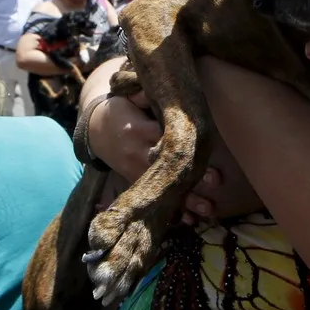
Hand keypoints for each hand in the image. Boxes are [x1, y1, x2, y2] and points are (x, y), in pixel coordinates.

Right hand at [88, 91, 260, 223]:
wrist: (95, 129)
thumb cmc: (121, 108)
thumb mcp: (130, 97)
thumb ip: (146, 95)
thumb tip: (158, 88)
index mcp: (137, 130)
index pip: (161, 139)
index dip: (180, 148)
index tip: (201, 155)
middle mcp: (136, 153)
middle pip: (166, 169)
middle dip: (190, 179)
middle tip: (214, 185)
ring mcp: (135, 170)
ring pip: (162, 188)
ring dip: (185, 201)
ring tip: (207, 211)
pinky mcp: (134, 181)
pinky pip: (153, 197)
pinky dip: (169, 209)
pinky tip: (188, 221)